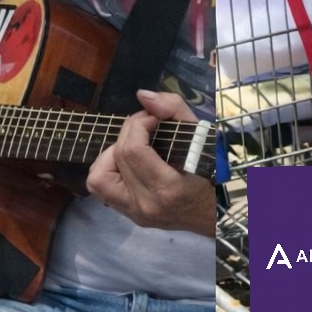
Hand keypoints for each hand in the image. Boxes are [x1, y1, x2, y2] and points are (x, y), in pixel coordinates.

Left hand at [86, 89, 214, 236]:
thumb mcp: (200, 137)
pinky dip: (109, 170)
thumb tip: (142, 96)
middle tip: (146, 127)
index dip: (138, 124)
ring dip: (111, 155)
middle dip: (128, 132)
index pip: (133, 150)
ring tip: (133, 148)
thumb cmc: (212, 175)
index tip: (154, 119)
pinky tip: (128, 164)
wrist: (214, 214)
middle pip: (116, 157)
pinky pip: (101, 189)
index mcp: (166, 188)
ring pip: (98, 177)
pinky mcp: (129, 215)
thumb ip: (174, 110)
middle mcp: (145, 204)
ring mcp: (134, 213)